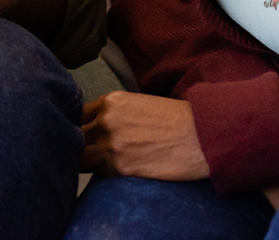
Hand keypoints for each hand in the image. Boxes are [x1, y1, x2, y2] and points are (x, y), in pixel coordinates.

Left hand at [80, 92, 208, 179]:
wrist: (203, 136)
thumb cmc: (178, 121)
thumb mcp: (140, 104)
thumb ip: (114, 113)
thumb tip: (96, 127)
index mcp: (111, 101)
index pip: (78, 115)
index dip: (79, 126)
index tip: (83, 135)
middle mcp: (106, 120)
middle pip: (75, 136)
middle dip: (79, 145)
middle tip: (89, 152)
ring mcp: (111, 145)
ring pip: (81, 158)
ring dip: (88, 162)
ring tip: (103, 163)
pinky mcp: (120, 168)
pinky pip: (100, 174)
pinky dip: (106, 175)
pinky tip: (122, 171)